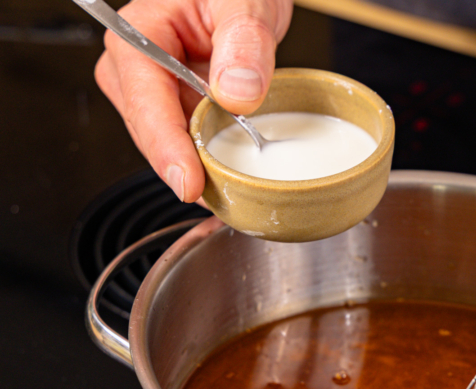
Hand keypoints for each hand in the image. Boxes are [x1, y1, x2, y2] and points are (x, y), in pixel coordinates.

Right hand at [95, 0, 292, 201]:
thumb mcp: (246, 1)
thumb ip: (245, 44)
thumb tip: (237, 93)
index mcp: (139, 35)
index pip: (147, 105)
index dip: (169, 150)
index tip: (190, 184)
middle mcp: (135, 67)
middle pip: (153, 134)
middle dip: (188, 165)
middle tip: (231, 189)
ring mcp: (152, 91)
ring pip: (168, 145)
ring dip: (200, 163)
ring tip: (236, 177)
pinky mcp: (172, 106)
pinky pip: (186, 141)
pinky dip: (208, 156)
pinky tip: (229, 166)